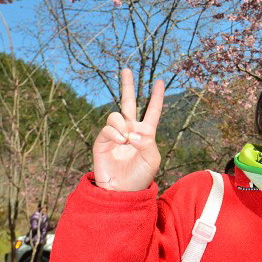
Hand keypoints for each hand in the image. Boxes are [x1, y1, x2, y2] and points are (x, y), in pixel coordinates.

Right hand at [93, 68, 163, 191]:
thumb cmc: (140, 177)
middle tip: (127, 69)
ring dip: (122, 124)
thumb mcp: (152, 159)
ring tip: (126, 139)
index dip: (156, 97)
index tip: (160, 82)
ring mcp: (115, 135)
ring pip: (116, 115)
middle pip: (128, 103)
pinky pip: (107, 128)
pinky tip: (120, 141)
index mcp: (145, 133)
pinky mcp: (102, 141)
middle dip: (128, 86)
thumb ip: (147, 141)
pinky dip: (115, 133)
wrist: (122, 192)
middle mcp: (130, 130)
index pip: (152, 111)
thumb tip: (131, 130)